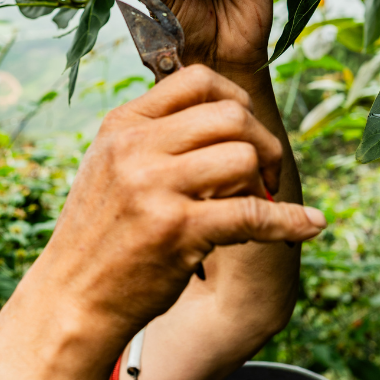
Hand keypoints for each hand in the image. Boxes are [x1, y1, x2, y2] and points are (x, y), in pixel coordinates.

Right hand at [33, 66, 324, 333]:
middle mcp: (134, 149)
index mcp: (121, 126)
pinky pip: (253, 213)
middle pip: (230, 115)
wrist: (71, 300)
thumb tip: (225, 115)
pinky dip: (289, 220)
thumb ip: (153, 138)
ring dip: (264, 183)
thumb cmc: (99, 238)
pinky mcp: (177, 231)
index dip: (235, 100)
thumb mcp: (109, 168)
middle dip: (262, 142)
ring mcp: (154, 188)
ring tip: (257, 206)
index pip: (196, 79)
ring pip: (243, 157)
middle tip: (264, 175)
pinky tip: (309, 225)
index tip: (244, 132)